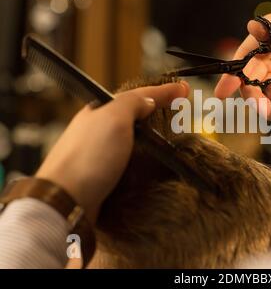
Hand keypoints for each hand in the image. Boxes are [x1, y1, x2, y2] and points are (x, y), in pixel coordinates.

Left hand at [36, 82, 189, 223]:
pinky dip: (146, 160)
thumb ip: (132, 104)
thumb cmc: (89, 157)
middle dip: (158, 113)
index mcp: (99, 112)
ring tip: (174, 139)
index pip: (137, 96)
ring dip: (154, 139)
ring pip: (133, 141)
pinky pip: (131, 163)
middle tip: (181, 112)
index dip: (163, 92)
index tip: (184, 90)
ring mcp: (100, 156)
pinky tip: (155, 164)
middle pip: (134, 118)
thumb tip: (149, 99)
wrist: (66, 200)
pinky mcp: (104, 178)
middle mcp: (98, 132)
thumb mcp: (114, 119)